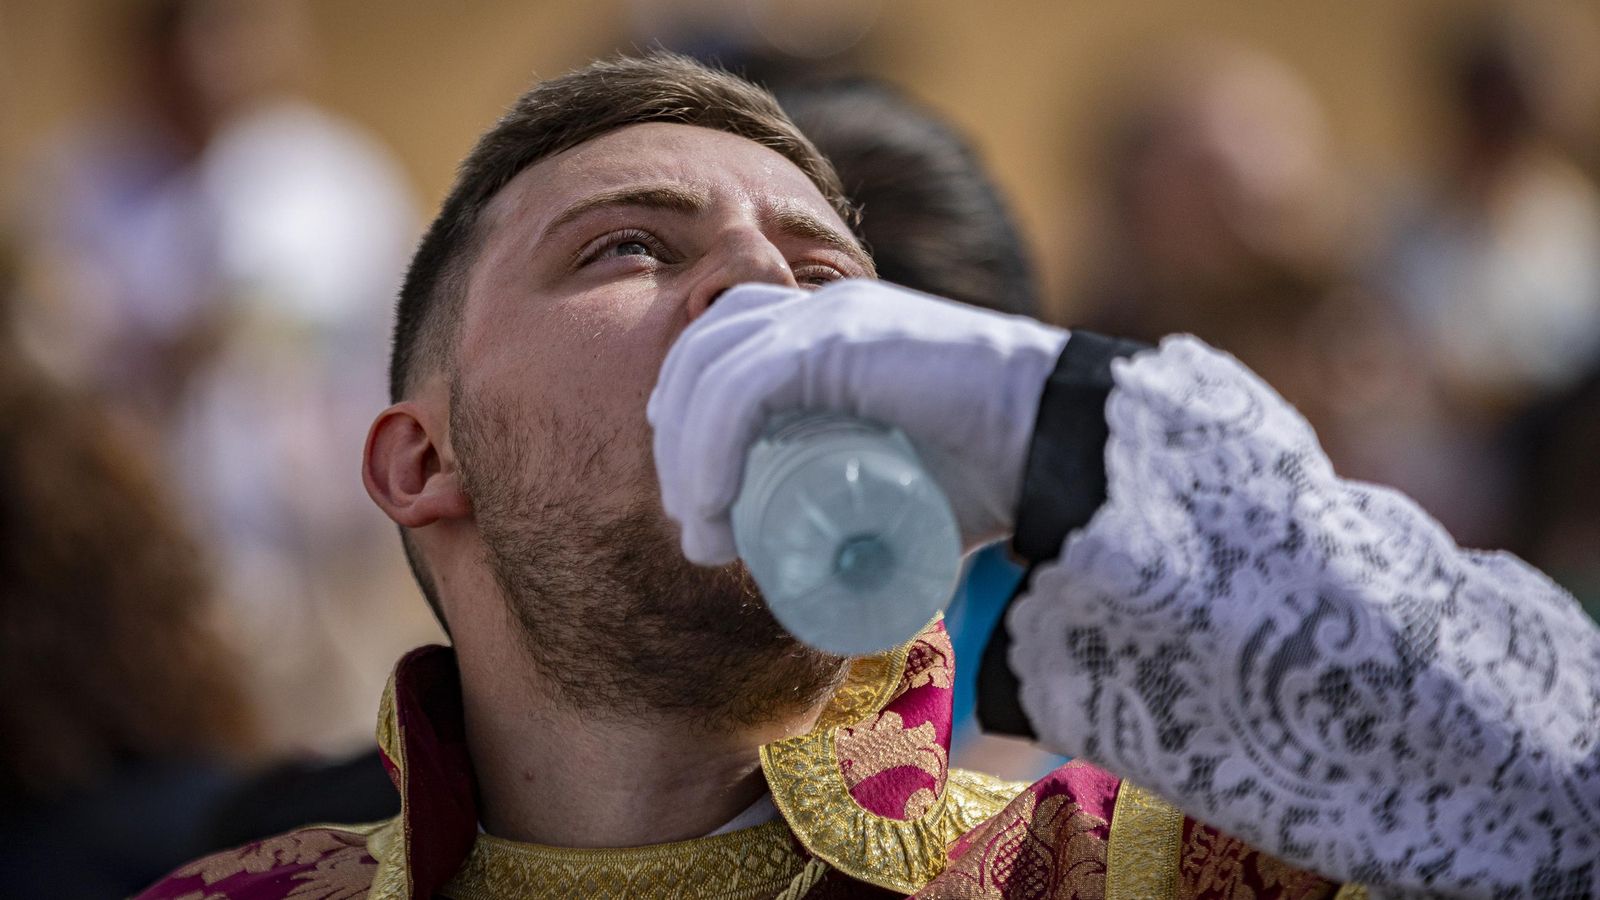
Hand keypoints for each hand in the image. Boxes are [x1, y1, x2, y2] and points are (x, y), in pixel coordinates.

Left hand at [648, 279, 1069, 563]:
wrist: (1062, 445)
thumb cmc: (997, 474)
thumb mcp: (903, 488)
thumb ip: (862, 510)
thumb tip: (828, 581)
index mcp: (832, 328)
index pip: (722, 349)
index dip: (689, 421)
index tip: (700, 508)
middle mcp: (823, 308)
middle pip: (702, 355)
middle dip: (676, 443)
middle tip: (697, 527)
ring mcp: (830, 317)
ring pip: (709, 370)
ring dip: (686, 457)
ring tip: (704, 533)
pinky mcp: (840, 340)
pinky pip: (741, 388)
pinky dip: (709, 451)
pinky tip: (711, 509)